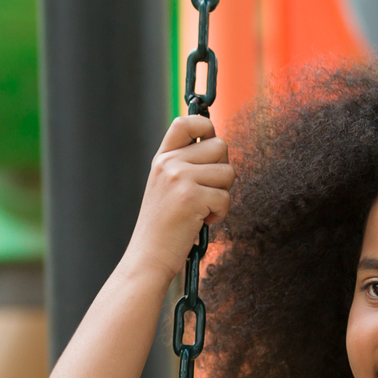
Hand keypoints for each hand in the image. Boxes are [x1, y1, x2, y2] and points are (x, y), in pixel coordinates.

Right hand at [126, 113, 232, 279]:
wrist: (149, 256)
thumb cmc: (164, 226)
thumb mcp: (167, 186)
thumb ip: (186, 164)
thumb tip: (218, 144)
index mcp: (162, 158)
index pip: (186, 121)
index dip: (206, 125)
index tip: (210, 147)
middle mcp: (169, 163)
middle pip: (220, 145)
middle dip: (223, 170)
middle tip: (208, 191)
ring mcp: (179, 178)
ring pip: (228, 171)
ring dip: (223, 194)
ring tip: (204, 208)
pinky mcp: (191, 197)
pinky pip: (226, 197)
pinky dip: (221, 213)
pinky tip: (203, 221)